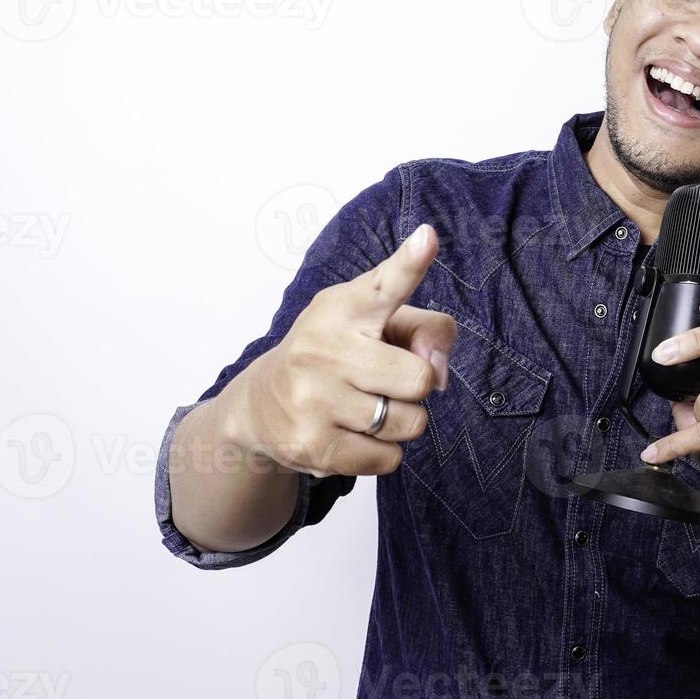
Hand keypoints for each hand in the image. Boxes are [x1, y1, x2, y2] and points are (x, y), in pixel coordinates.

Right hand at [234, 223, 456, 477]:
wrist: (260, 405)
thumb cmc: (336, 354)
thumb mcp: (376, 324)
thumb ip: (426, 332)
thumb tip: (440, 374)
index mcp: (346, 307)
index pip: (386, 283)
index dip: (410, 262)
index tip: (428, 238)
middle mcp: (324, 346)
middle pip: (420, 379)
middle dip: (414, 387)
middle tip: (382, 381)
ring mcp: (313, 397)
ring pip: (409, 424)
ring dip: (399, 423)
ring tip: (362, 407)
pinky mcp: (310, 444)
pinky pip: (388, 459)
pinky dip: (381, 453)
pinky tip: (350, 434)